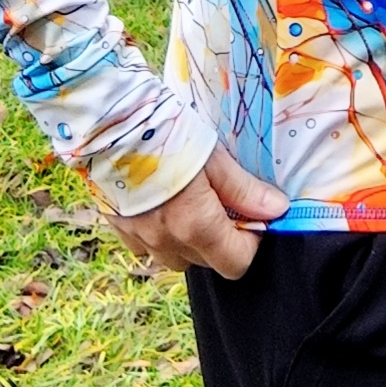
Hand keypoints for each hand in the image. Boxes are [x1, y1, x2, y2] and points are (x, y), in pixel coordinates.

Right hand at [104, 144, 288, 279]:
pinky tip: (160, 201)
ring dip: (190, 239)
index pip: (236, 264)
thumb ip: (243, 190)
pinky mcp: (118, 228)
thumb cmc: (165, 132)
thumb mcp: (212, 156)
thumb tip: (277, 210)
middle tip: (221, 200)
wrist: (108, 122)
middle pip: (207, 262)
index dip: (251, 242)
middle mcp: (166, 242)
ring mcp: (139, 238)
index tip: (251, 215)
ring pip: (176, 257)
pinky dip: (161, 233)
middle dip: (222, 239)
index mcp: (195, 226)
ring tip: (189, 199)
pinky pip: (148, 246)